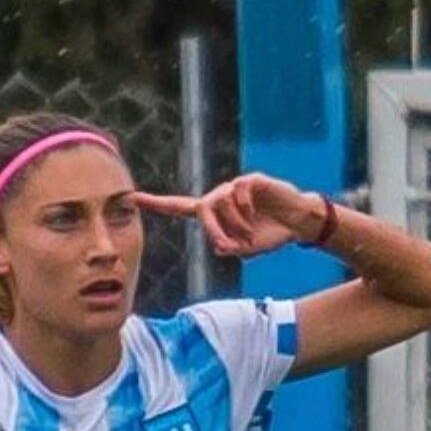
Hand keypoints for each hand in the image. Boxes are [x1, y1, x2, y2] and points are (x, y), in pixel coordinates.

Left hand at [134, 173, 326, 257]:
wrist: (297, 222)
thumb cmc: (269, 235)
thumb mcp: (246, 249)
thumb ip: (230, 248)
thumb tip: (220, 246)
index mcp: (213, 214)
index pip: (178, 207)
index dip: (156, 204)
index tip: (132, 198)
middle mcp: (219, 197)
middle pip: (202, 210)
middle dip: (214, 230)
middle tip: (230, 246)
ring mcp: (234, 188)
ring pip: (220, 203)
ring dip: (235, 224)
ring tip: (251, 234)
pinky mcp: (250, 181)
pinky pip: (239, 192)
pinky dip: (246, 208)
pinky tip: (258, 213)